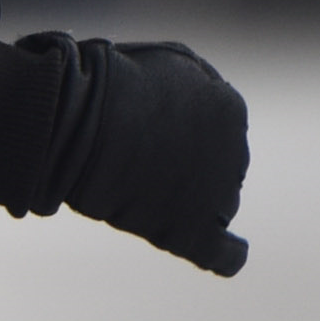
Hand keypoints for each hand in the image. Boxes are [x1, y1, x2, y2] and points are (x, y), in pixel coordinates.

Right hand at [48, 36, 248, 274]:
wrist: (84, 117)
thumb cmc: (114, 82)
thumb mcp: (168, 61)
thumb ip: (196, 85)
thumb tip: (205, 107)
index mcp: (231, 109)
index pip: (216, 131)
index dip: (181, 135)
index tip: (144, 132)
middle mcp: (235, 152)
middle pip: (217, 171)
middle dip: (187, 169)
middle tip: (133, 160)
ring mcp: (217, 195)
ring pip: (215, 206)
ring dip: (188, 203)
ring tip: (138, 191)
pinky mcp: (191, 232)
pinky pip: (223, 254)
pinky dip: (228, 257)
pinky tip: (229, 259)